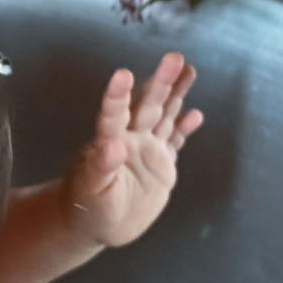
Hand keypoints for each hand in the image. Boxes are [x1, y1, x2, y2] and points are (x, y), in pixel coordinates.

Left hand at [62, 53, 201, 249]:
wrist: (99, 224)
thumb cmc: (87, 207)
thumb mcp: (91, 191)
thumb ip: (100, 168)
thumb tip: (112, 145)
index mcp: (108, 143)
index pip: (113, 115)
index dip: (118, 96)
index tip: (123, 74)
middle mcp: (129, 139)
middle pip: (147, 106)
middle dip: (161, 82)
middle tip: (174, 58)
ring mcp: (146, 150)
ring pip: (164, 116)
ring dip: (176, 94)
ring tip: (188, 69)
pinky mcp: (161, 165)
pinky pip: (174, 142)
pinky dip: (184, 128)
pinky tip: (195, 114)